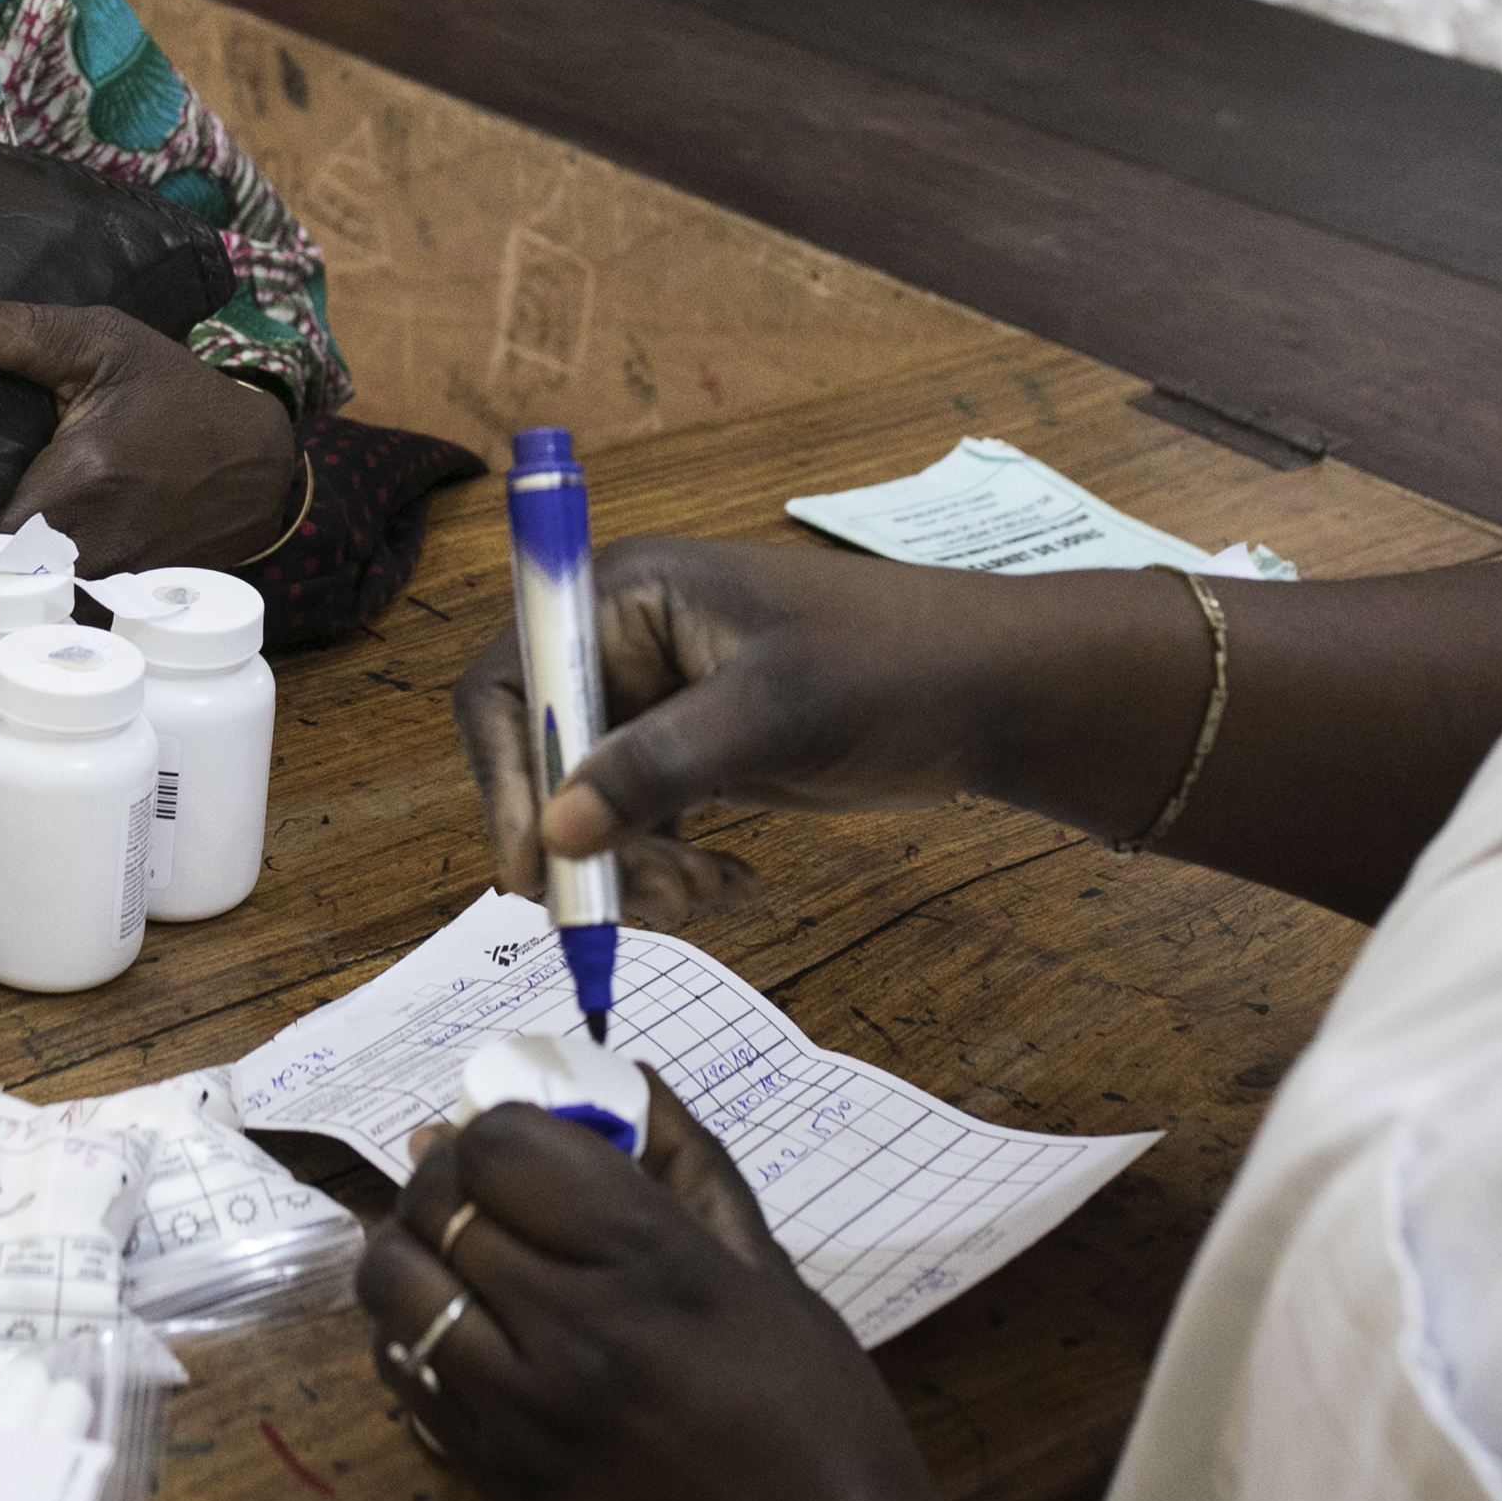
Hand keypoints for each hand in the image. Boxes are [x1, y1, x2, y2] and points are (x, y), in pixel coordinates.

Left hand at [0, 281, 297, 624]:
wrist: (258, 464)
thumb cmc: (177, 397)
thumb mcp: (107, 346)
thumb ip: (25, 331)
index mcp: (77, 489)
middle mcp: (92, 552)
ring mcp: (109, 590)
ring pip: (17, 640)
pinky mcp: (119, 608)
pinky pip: (49, 636)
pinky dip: (5, 644)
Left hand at [354, 1074, 959, 1500]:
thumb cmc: (824, 1433)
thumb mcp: (774, 1283)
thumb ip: (688, 1172)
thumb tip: (620, 1084)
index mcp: (652, 1268)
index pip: (502, 1146)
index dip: (503, 1125)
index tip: (530, 1140)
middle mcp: (571, 1333)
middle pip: (437, 1202)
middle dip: (452, 1172)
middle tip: (489, 1183)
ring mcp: (517, 1412)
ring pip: (392, 1282)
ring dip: (414, 1247)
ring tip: (462, 1250)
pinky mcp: (491, 1477)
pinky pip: (399, 1371)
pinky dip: (410, 1329)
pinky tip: (463, 1327)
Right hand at [456, 536, 1171, 921]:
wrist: (995, 693)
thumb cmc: (891, 666)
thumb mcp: (770, 714)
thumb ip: (656, 768)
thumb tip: (553, 832)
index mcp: (627, 596)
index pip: (512, 681)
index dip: (506, 771)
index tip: (534, 861)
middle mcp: (628, 644)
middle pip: (543, 756)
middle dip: (581, 837)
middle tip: (635, 904)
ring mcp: (663, 702)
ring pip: (590, 806)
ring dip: (630, 865)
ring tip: (705, 895)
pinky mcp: (699, 753)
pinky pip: (643, 824)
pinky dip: (670, 866)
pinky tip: (731, 885)